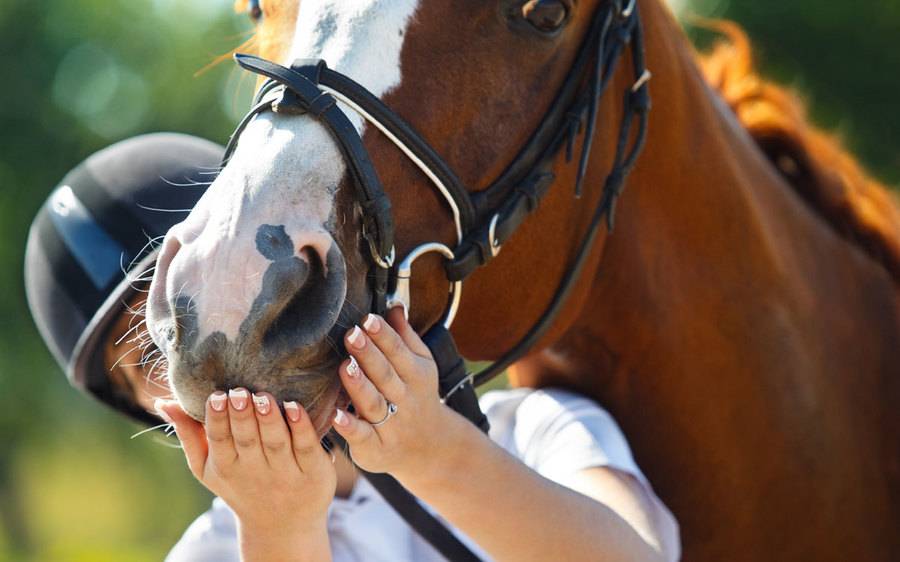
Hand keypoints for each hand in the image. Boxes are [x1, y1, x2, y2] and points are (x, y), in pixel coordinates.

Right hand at [156, 390, 335, 537]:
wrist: (282, 524)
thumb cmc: (240, 484)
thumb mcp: (207, 467)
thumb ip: (188, 434)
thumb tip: (164, 401)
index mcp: (226, 467)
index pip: (219, 440)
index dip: (217, 419)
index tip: (216, 396)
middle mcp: (255, 470)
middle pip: (246, 440)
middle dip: (242, 416)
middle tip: (239, 392)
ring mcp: (285, 472)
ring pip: (275, 443)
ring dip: (269, 419)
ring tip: (263, 397)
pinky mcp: (313, 471)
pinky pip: (306, 448)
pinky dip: (301, 428)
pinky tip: (295, 408)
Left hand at [331, 307, 464, 480]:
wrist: (430, 449)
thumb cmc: (416, 397)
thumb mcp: (420, 366)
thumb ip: (405, 337)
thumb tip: (393, 304)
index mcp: (416, 375)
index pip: (399, 352)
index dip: (384, 336)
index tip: (368, 319)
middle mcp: (405, 399)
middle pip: (386, 375)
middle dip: (369, 355)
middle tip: (352, 334)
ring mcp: (391, 425)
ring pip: (374, 404)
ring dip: (359, 386)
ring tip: (344, 366)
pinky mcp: (375, 449)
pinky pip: (362, 437)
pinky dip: (349, 427)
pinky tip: (336, 414)